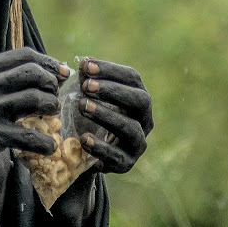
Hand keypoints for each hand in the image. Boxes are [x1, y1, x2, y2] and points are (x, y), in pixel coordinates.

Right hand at [0, 47, 69, 173]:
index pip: (22, 55)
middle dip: (51, 83)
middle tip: (56, 95)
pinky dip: (44, 142)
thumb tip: (37, 70)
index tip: (61, 71)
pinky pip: (28, 135)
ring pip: (34, 98)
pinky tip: (49, 146)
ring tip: (52, 115)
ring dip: (50, 106)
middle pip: (31, 72)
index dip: (47, 62)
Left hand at [76, 57, 152, 173]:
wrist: (83, 152)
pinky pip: (117, 157)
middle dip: (112, 91)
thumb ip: (86, 79)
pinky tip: (83, 138)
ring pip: (130, 128)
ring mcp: (138, 142)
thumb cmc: (89, 115)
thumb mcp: (87, 95)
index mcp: (138, 96)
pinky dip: (100, 147)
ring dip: (106, 115)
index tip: (85, 66)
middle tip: (86, 87)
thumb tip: (84, 63)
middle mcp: (145, 118)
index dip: (110, 70)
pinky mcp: (127, 163)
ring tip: (82, 107)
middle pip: (139, 100)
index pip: (132, 78)